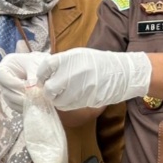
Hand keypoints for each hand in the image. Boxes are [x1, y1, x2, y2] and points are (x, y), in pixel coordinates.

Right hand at [0, 52, 43, 109]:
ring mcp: (7, 90)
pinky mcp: (13, 99)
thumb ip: (33, 77)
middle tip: (33, 98)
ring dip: (22, 103)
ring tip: (35, 103)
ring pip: (10, 101)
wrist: (43, 68)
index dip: (11, 82)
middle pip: (5, 91)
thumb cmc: (37, 62)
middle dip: (19, 96)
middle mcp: (3, 80)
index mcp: (4, 66)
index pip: (0, 75)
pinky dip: (24, 107)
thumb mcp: (35, 65)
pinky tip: (35, 106)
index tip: (26, 86)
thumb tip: (32, 91)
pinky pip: (15, 106)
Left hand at [34, 49, 150, 109]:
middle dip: (48, 91)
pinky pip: (68, 106)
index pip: (45, 68)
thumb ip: (61, 63)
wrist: (120, 73)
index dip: (42, 75)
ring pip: (57, 100)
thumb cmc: (97, 63)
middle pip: (49, 88)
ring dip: (57, 99)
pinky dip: (66, 104)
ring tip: (62, 95)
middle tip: (52, 90)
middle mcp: (71, 73)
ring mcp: (78, 88)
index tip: (43, 79)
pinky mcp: (84, 100)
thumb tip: (46, 73)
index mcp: (68, 59)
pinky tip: (70, 99)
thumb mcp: (78, 56)